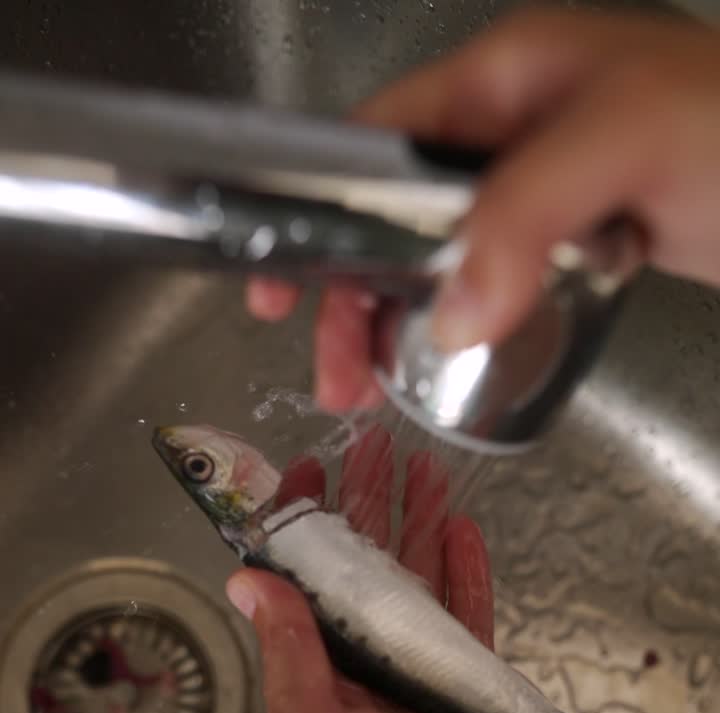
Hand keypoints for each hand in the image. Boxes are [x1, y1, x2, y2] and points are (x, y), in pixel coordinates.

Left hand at [227, 423, 593, 712]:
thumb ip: (291, 655)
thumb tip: (247, 578)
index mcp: (309, 701)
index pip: (295, 600)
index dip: (295, 536)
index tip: (303, 474)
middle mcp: (361, 691)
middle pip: (360, 584)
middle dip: (363, 515)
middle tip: (374, 446)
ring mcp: (422, 694)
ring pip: (417, 595)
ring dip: (418, 532)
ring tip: (423, 466)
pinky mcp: (476, 701)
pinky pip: (467, 626)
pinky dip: (465, 578)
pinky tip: (462, 530)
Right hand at [246, 6, 719, 409]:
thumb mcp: (624, 144)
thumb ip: (523, 216)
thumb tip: (448, 318)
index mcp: (505, 76)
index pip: (376, 143)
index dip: (316, 215)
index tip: (278, 290)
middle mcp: (515, 127)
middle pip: (397, 212)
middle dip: (355, 293)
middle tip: (339, 377)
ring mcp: (548, 185)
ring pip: (444, 253)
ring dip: (404, 318)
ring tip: (377, 388)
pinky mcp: (581, 236)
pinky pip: (501, 278)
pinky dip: (468, 322)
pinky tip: (455, 360)